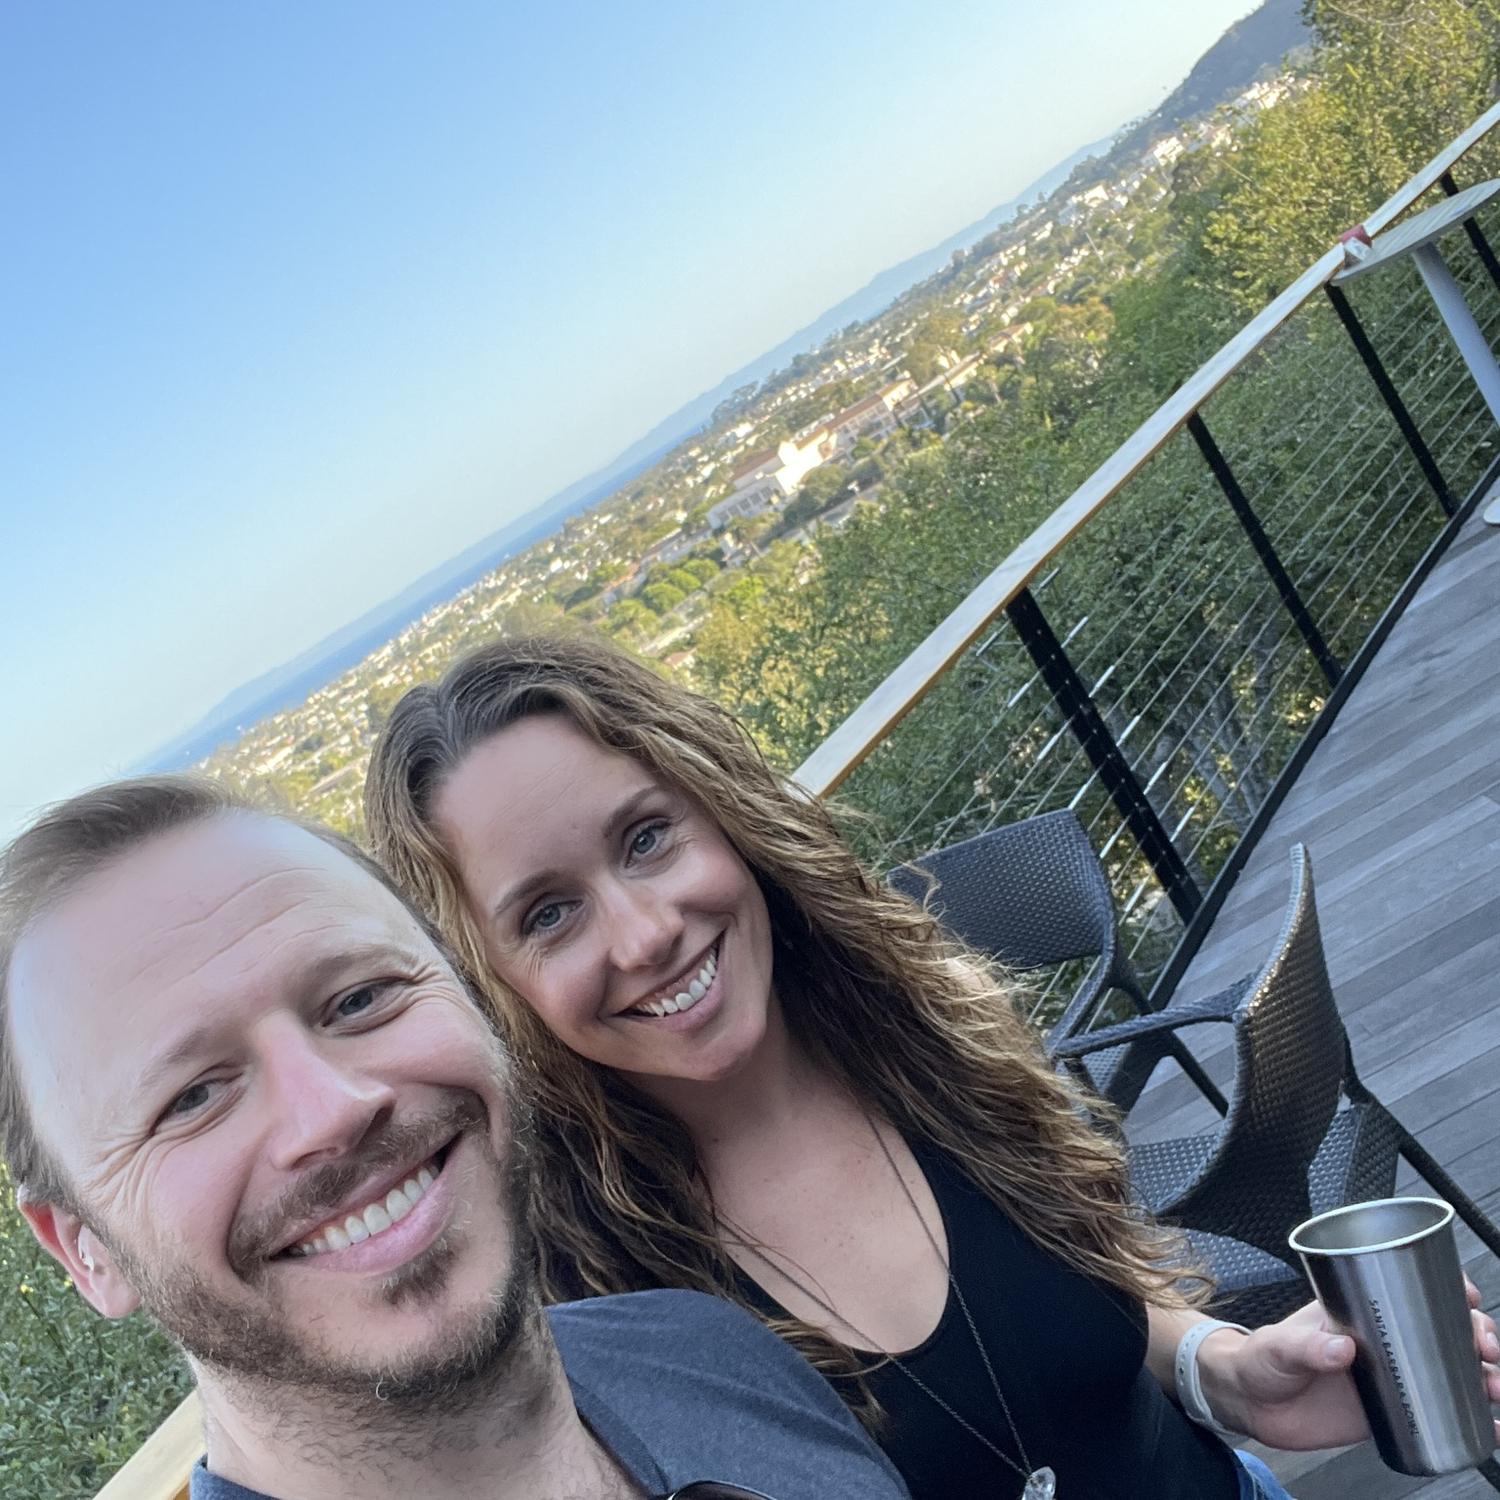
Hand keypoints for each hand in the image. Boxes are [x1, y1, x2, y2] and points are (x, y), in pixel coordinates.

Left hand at [1202, 1280, 1499, 1450]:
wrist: (1252, 1404)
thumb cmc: (1262, 1359)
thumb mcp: (1279, 1346)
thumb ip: (1305, 1347)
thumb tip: (1341, 1349)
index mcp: (1358, 1308)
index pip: (1409, 1286)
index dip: (1445, 1287)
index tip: (1466, 1295)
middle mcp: (1383, 1338)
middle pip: (1444, 1327)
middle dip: (1476, 1332)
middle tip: (1485, 1348)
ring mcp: (1392, 1374)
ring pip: (1452, 1368)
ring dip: (1484, 1375)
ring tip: (1495, 1387)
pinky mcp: (1393, 1411)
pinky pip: (1441, 1412)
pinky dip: (1472, 1418)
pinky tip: (1492, 1426)